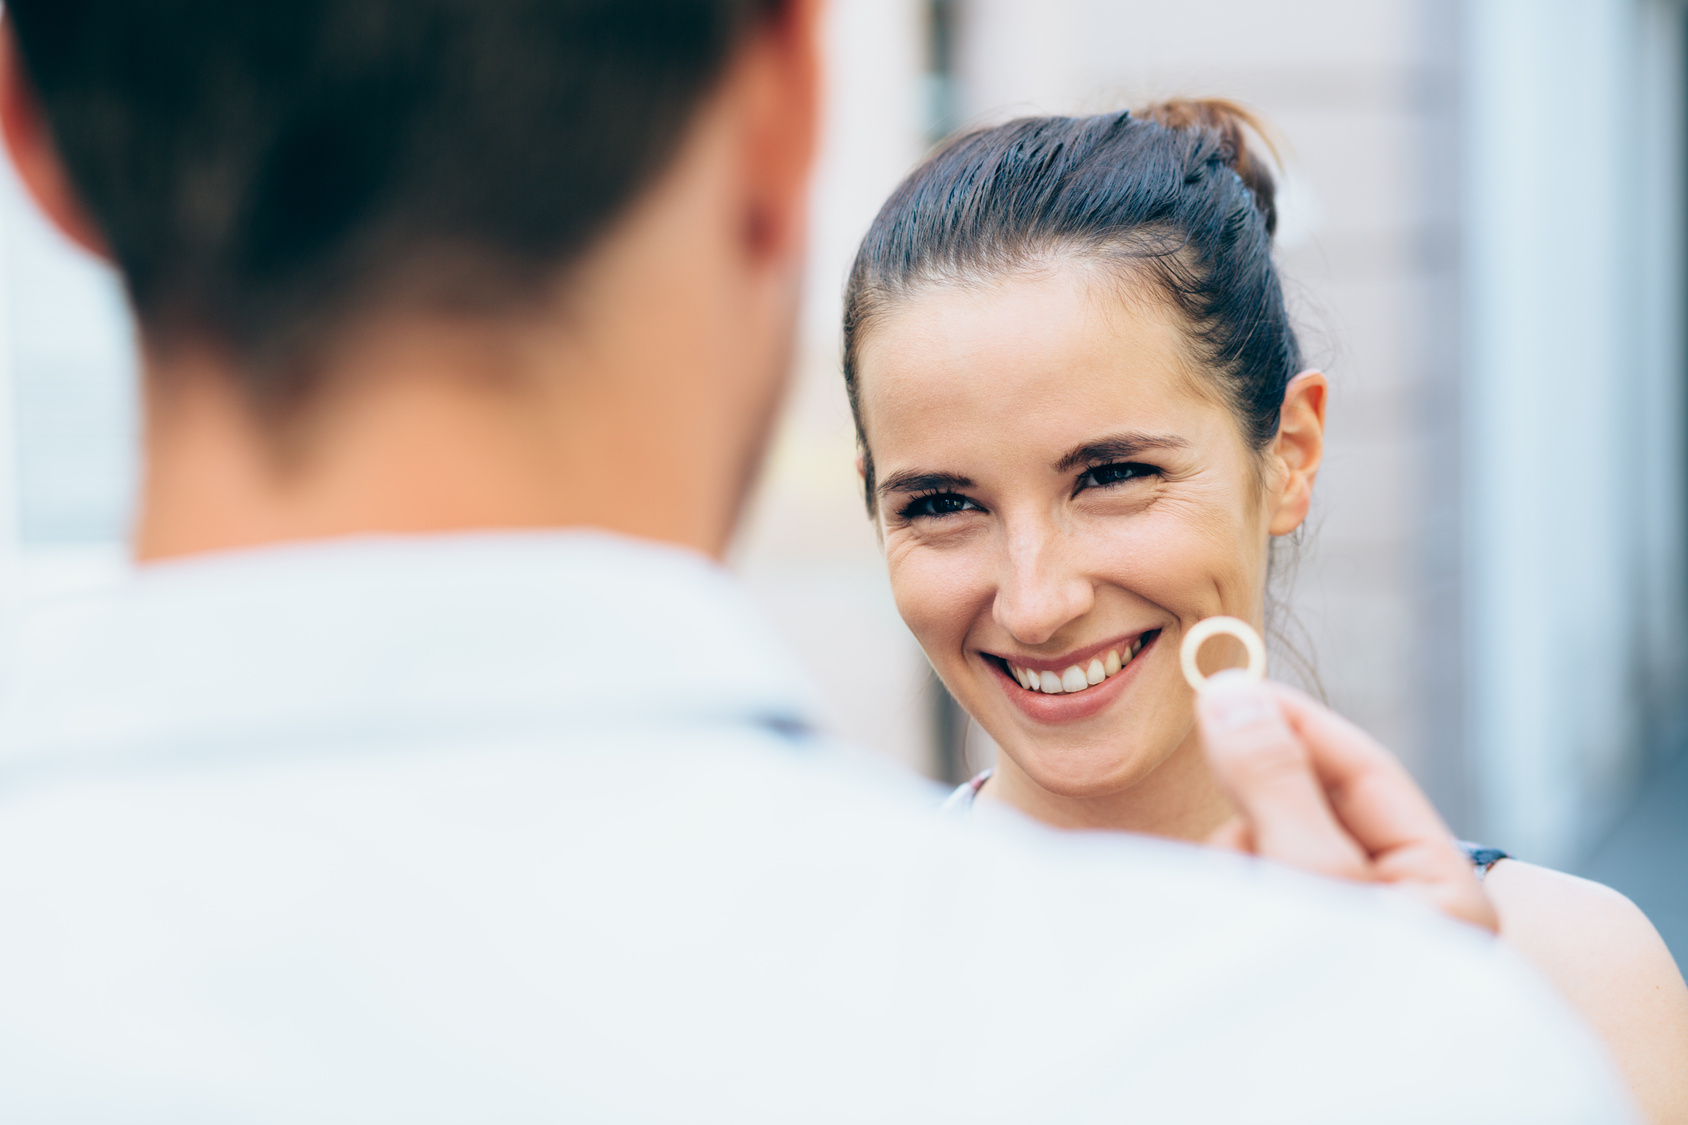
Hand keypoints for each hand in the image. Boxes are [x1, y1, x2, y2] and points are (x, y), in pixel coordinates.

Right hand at [1195, 671, 1496, 932]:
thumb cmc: (1323, 1002)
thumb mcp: (1309, 878)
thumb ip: (1276, 782)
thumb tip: (1233, 690)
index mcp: (1439, 890)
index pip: (1368, 772)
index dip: (1299, 721)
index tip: (1229, 685)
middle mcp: (1394, 910)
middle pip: (1311, 808)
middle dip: (1259, 811)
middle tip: (1216, 791)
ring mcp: (1336, 939)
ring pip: (1266, 850)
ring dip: (1235, 865)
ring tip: (1233, 917)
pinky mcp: (1279, 955)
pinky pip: (1245, 891)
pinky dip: (1223, 900)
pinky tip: (1223, 931)